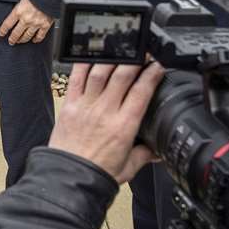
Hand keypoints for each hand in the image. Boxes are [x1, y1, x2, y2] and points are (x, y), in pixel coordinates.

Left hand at [0, 0, 51, 45]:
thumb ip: (18, 5)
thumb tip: (13, 10)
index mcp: (18, 11)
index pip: (7, 24)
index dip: (3, 30)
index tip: (2, 34)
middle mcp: (26, 19)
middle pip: (16, 33)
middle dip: (12, 39)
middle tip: (11, 42)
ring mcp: (36, 23)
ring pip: (27, 36)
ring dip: (23, 40)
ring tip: (20, 41)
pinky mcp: (45, 25)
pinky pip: (40, 35)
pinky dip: (36, 39)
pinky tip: (34, 40)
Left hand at [48, 62, 164, 182]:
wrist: (69, 178)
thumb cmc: (97, 173)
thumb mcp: (129, 166)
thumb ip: (146, 154)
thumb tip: (159, 150)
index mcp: (124, 126)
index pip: (142, 92)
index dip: (152, 74)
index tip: (158, 65)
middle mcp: (105, 112)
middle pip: (122, 76)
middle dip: (135, 60)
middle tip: (142, 52)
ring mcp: (85, 106)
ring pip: (100, 73)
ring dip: (112, 58)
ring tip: (120, 50)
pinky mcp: (69, 105)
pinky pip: (76, 78)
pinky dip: (83, 64)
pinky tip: (90, 55)